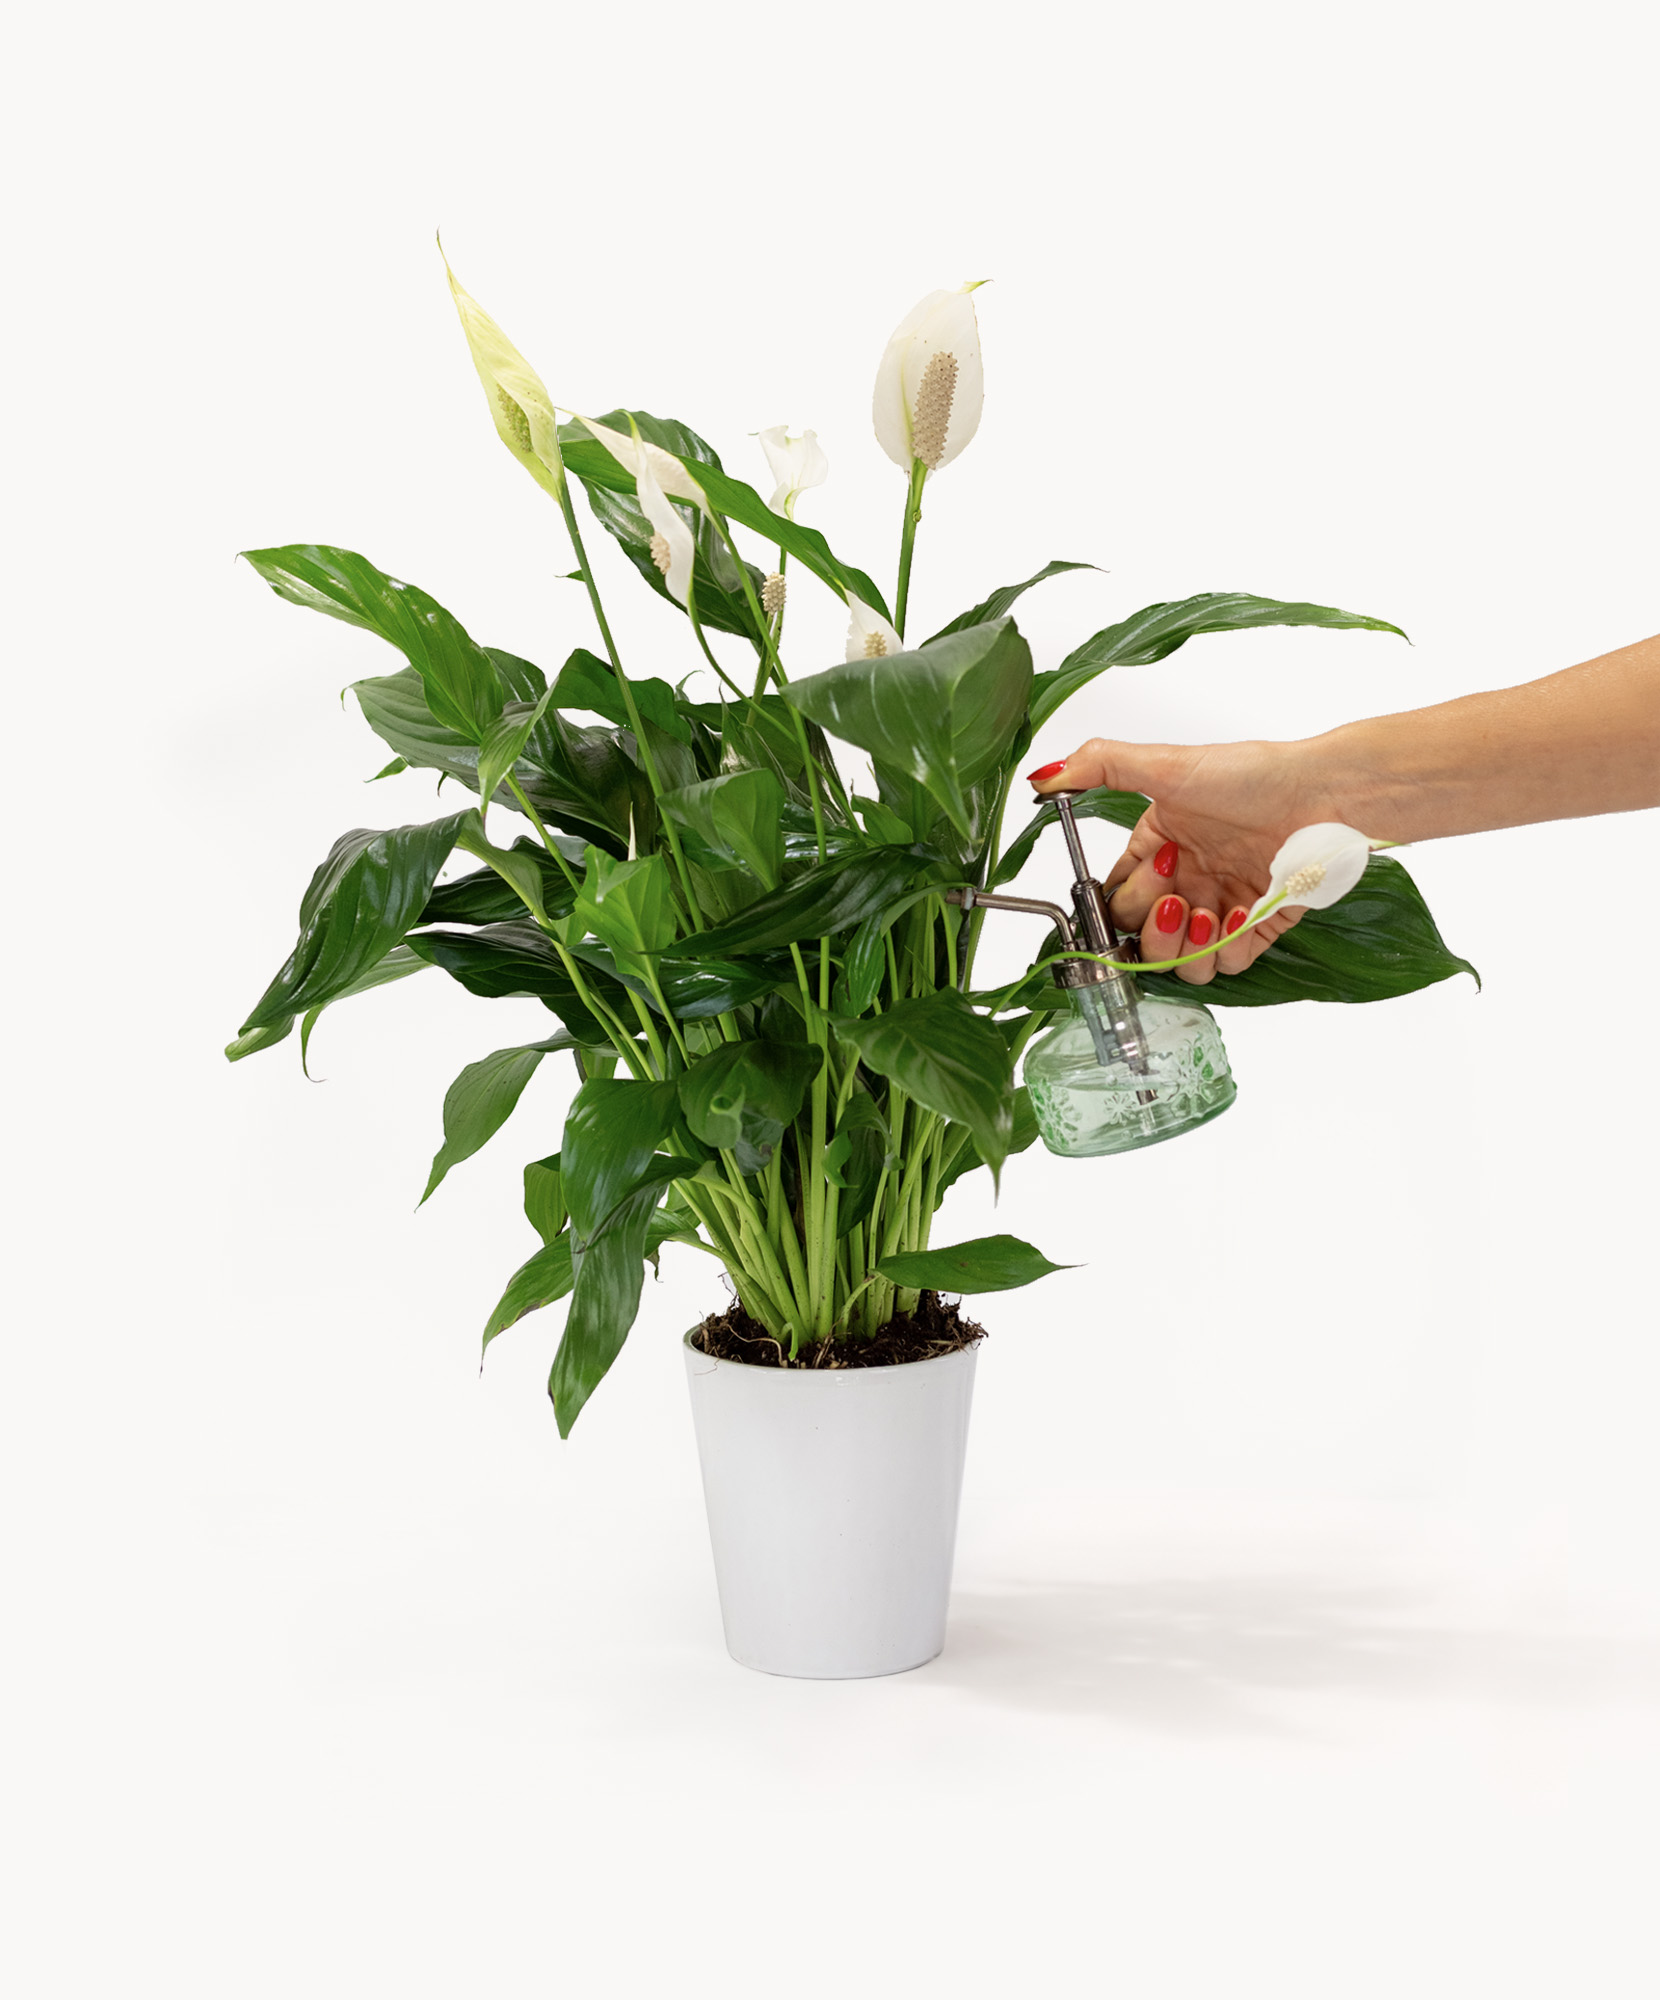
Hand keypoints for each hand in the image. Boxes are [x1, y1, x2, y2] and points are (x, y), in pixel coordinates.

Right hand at [1027, 737, 1333, 980]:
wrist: (1323, 795)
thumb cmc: (1253, 776)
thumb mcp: (1167, 765)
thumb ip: (1100, 766)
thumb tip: (1043, 776)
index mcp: (1160, 846)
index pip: (1116, 896)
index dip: (1119, 902)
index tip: (1137, 885)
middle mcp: (1188, 881)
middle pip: (1141, 936)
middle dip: (1151, 925)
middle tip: (1176, 896)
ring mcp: (1222, 907)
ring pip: (1180, 963)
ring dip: (1183, 947)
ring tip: (1206, 913)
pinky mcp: (1260, 927)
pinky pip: (1228, 964)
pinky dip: (1227, 950)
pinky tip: (1239, 915)